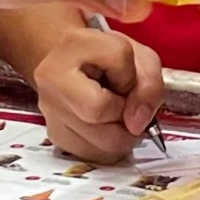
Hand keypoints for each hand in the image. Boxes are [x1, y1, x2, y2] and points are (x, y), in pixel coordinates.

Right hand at [35, 26, 162, 164]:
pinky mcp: (54, 135)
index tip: (125, 75)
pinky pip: (93, 155)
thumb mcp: (139, 57)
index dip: (132, 71)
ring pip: (98, 142)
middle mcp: (52, 76)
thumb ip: (150, 84)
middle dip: (124, 112)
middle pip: (98, 110)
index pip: (118, 57)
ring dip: (121, 134)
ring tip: (116, 115)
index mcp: (75, 43)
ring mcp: (49, 109)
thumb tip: (137, 123)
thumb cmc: (109, 60)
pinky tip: (105, 127)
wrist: (78, 67)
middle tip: (124, 102)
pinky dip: (109, 147)